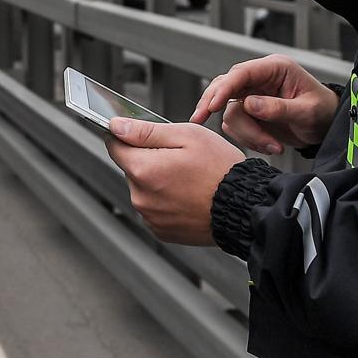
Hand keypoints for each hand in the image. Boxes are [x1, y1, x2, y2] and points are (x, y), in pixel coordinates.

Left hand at [102, 119, 241, 245]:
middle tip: (179, 158)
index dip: (127, 136)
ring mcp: (150, 217)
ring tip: (188, 180)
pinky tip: (188, 196)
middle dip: (148, 159)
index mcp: (143, 169)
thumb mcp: (186, 136)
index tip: (142, 135)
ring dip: (157, 182)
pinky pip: (155, 209)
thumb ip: (146, 131)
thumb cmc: (220, 170)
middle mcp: (141, 197)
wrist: (243, 207)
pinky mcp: (161, 231)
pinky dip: (166, 201)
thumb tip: (116, 126)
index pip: (114, 146)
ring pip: (143, 189)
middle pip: (131, 168)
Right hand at [191, 54, 340, 156]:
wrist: (327, 128)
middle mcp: (259, 80)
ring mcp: (252, 96)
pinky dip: (249, 139)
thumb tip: (248, 105)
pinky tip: (268, 145)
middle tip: (199, 119)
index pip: (240, 73)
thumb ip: (278, 108)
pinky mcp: (250, 113)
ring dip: (247, 133)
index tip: (211, 105)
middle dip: (211, 104)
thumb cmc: (323, 112)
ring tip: (272, 146)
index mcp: (274, 69)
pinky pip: (236, 126)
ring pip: (230, 112)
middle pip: (224, 86)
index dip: (223, 88)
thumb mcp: (306, 111)